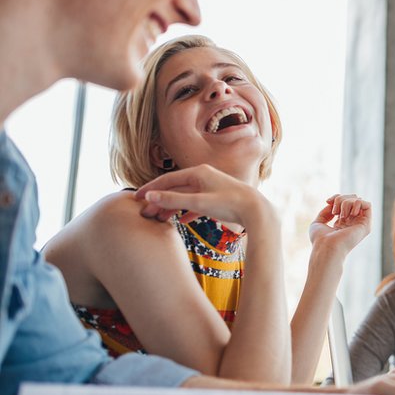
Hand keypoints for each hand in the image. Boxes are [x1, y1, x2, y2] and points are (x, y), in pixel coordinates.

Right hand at [135, 164, 274, 226]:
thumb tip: (150, 197)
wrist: (257, 210)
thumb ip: (174, 200)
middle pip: (175, 188)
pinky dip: (187, 212)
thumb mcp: (199, 202)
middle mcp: (204, 176)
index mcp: (199, 172)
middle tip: (144, 212)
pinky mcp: (218, 199)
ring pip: (185, 197)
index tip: (136, 198)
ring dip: (171, 207)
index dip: (151, 189)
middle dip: (159, 200)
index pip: (168, 179)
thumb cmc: (230, 204)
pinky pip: (197, 204)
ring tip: (158, 219)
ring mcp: (211, 187)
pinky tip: (181, 222)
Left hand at [309, 193, 371, 254]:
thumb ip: (327, 211)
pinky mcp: (366, 224)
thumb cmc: (320, 239)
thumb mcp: (319, 222)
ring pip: (359, 200)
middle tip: (334, 211)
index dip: (337, 197)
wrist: (326, 247)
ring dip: (347, 202)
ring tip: (341, 215)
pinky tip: (350, 214)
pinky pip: (367, 205)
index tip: (328, 201)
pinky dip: (357, 204)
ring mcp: (360, 223)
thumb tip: (334, 204)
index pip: (345, 202)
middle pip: (352, 198)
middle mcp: (353, 222)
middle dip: (341, 199)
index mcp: (343, 223)